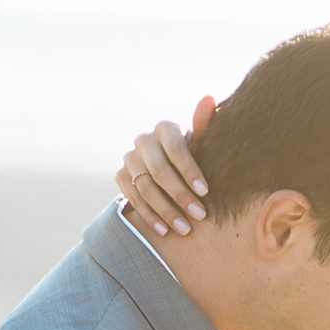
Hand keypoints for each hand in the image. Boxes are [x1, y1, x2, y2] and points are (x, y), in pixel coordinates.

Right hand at [116, 97, 215, 237]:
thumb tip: (208, 97)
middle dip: (180, 196)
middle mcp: (143, 140)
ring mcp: (129, 158)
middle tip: (200, 216)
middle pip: (159, 171)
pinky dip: (149, 217)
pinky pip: (133, 199)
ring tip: (185, 230)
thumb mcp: (202, 144)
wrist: (172, 170)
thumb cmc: (195, 156)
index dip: (189, 170)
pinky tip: (164, 231)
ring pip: (146, 188)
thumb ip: (204, 125)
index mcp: (165, 128)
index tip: (205, 192)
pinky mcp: (121, 176)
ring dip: (166, 211)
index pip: (175, 148)